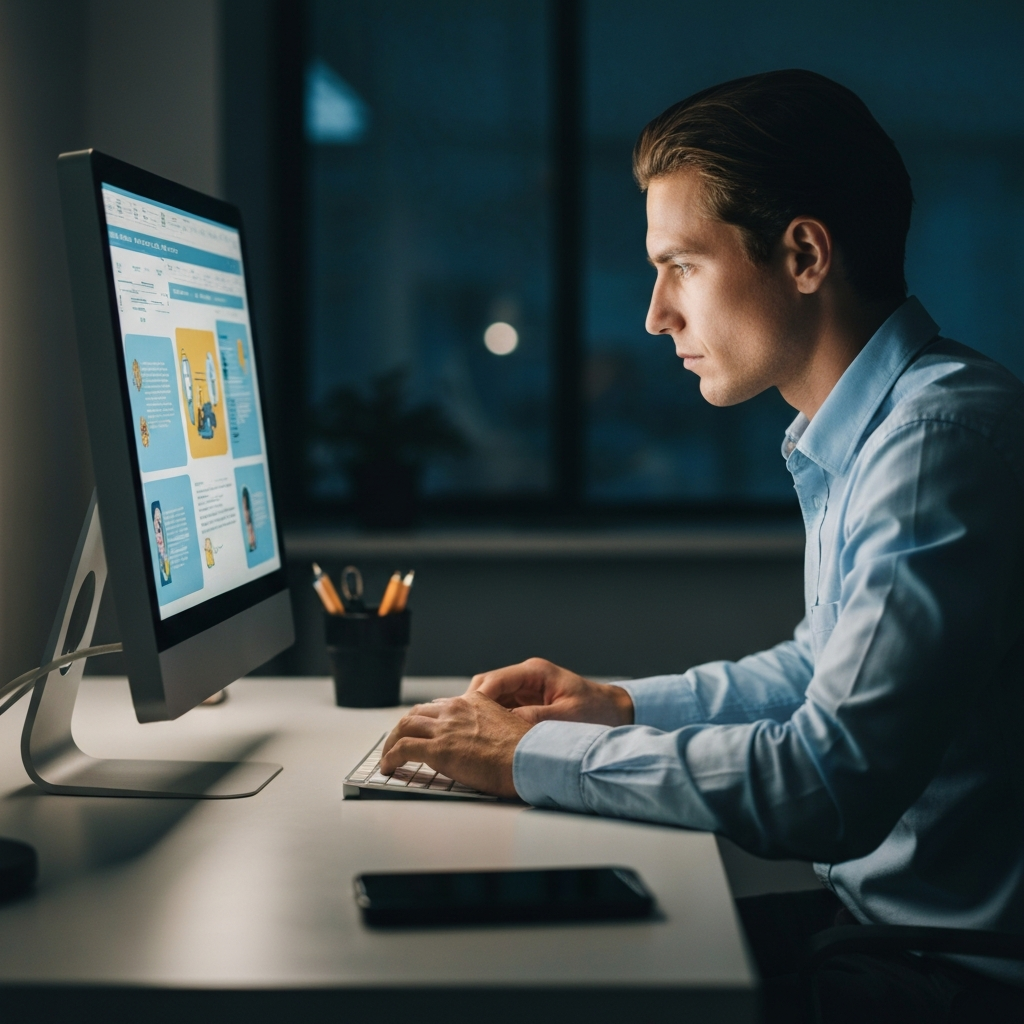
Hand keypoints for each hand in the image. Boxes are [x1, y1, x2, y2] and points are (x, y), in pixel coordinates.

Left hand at [380, 692, 528, 798]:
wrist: (529, 759)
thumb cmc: (524, 751)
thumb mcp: (506, 726)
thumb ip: (488, 727)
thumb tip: (482, 742)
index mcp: (473, 702)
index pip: (439, 706)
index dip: (425, 720)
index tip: (421, 730)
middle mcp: (455, 710)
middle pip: (417, 713)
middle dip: (404, 728)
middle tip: (398, 742)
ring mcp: (445, 728)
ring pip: (405, 727)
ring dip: (392, 742)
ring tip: (389, 756)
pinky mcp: (437, 749)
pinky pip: (403, 749)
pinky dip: (390, 758)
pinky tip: (388, 767)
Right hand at [467, 657, 633, 726]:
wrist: (618, 714)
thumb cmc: (598, 713)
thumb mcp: (566, 718)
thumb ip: (534, 719)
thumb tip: (502, 727)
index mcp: (535, 672)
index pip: (494, 680)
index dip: (476, 700)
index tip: (466, 719)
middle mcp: (527, 677)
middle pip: (487, 687)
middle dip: (473, 708)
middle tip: (464, 731)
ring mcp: (526, 690)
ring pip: (491, 699)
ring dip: (482, 716)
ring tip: (472, 737)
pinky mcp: (527, 704)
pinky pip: (502, 710)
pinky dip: (493, 723)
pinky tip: (488, 739)